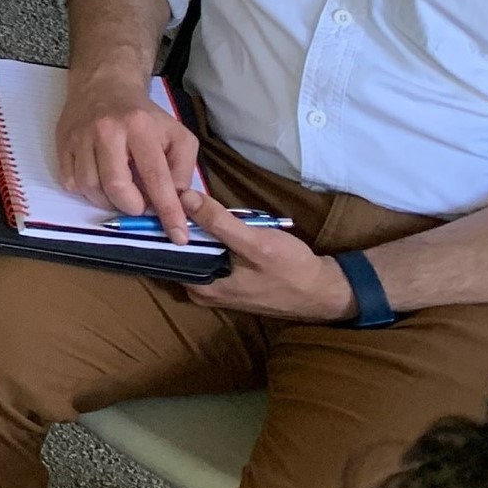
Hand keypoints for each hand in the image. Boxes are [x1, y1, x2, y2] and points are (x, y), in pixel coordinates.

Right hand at [55, 69, 199, 231]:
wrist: (104, 84)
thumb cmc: (143, 116)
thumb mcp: (176, 134)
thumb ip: (182, 168)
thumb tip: (176, 201)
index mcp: (140, 127)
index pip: (156, 177)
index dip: (168, 210)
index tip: (177, 235)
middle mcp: (108, 130)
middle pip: (117, 188)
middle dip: (133, 206)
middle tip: (140, 204)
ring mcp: (81, 137)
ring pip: (91, 189)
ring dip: (108, 200)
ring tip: (120, 190)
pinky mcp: (63, 144)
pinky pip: (71, 183)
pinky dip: (87, 191)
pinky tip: (99, 179)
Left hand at [181, 191, 358, 320]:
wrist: (322, 290)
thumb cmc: (289, 269)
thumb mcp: (254, 242)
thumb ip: (218, 222)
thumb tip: (184, 198)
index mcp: (201, 287)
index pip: (167, 253)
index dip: (165, 224)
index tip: (165, 199)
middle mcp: (202, 290)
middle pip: (182, 249)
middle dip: (185, 223)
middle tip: (189, 196)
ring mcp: (216, 286)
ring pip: (198, 250)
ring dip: (203, 228)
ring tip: (205, 205)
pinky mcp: (229, 279)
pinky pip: (212, 254)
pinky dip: (215, 237)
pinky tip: (224, 222)